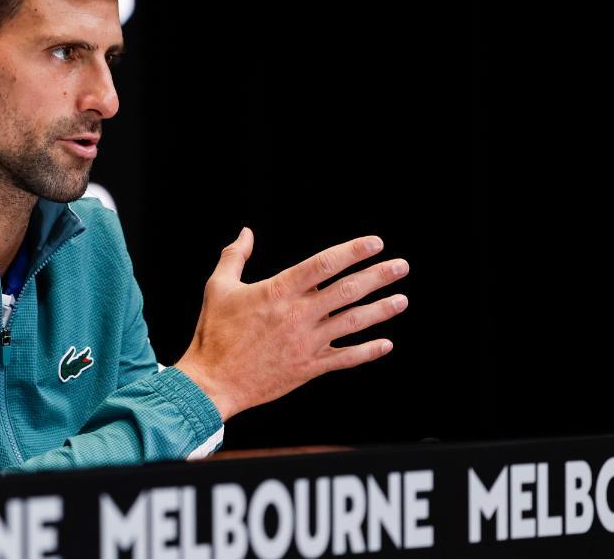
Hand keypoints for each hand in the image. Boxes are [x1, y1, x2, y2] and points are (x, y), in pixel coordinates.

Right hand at [173, 228, 408, 420]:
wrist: (212, 381)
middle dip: (378, 275)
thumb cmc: (213, 333)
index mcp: (278, 291)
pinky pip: (345, 358)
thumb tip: (246, 233)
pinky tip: (386, 344)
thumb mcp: (218, 287)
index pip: (324, 264)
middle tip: (401, 266)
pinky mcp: (308, 367)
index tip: (375, 243)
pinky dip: (367, 352)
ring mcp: (306, 342)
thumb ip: (234, 257)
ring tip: (402, 299)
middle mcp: (298, 314)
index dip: (352, 251)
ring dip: (380, 310)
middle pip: (347, 290)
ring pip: (353, 322)